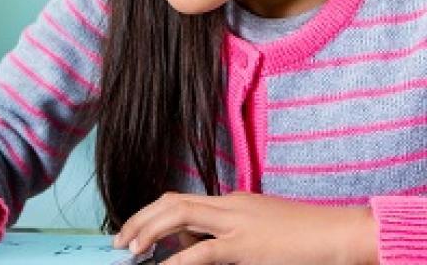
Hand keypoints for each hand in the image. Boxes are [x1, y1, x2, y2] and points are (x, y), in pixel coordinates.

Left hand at [113, 191, 378, 264]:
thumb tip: (195, 245)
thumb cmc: (306, 236)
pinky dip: (179, 258)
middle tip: (119, 240)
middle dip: (140, 218)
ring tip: (130, 249)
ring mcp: (237, 223)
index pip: (181, 201)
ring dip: (148, 230)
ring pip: (179, 214)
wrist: (340, 234)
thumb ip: (228, 234)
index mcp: (232, 202)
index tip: (134, 231)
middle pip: (172, 202)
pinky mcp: (247, 246)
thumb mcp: (261, 229)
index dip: (153, 215)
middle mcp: (229, 206)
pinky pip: (204, 250)